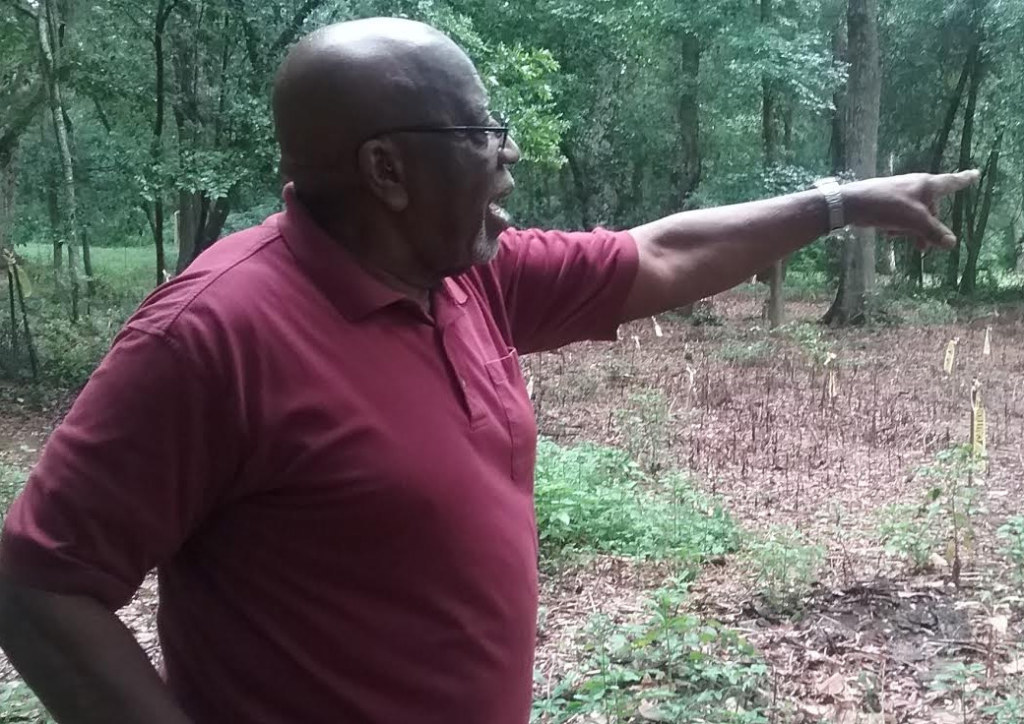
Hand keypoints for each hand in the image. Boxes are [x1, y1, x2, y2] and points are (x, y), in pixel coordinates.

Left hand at [841, 170, 980, 250]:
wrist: (853, 204)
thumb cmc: (888, 206)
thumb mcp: (914, 220)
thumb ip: (934, 232)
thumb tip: (952, 243)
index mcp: (927, 185)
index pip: (952, 182)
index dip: (964, 180)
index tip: (976, 173)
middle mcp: (917, 187)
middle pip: (932, 209)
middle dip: (927, 227)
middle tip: (921, 248)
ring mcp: (902, 194)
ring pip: (916, 216)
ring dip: (910, 229)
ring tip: (898, 237)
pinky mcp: (889, 203)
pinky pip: (901, 217)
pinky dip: (897, 226)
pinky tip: (887, 232)